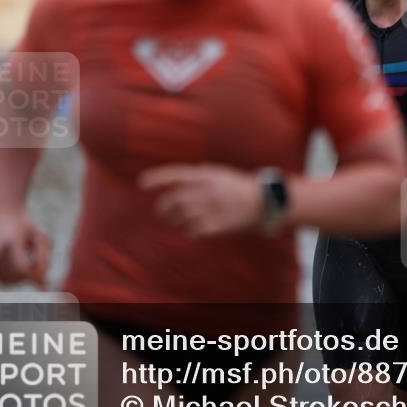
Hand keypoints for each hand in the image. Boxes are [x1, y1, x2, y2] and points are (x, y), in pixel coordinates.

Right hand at [0, 211, 50, 286]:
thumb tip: (43, 287)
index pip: (23, 269)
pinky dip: (11, 276)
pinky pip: (3, 282)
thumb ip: (44, 261)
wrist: (1, 216)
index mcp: (10, 242)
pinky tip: (13, 261)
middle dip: (30, 274)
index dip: (35, 275)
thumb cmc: (26, 228)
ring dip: (21, 276)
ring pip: (10, 282)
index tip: (44, 273)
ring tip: (24, 258)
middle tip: (34, 261)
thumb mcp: (41, 238)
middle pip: (17, 277)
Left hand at [139, 164, 262, 238]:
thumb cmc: (241, 187)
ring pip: (181, 217)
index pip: (175, 174)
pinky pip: (193, 231)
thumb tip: (179, 180)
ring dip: (176, 221)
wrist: (265, 202)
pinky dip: (190, 232)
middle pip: (173, 200)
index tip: (142, 184)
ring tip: (178, 222)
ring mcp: (212, 208)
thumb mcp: (221, 174)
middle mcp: (207, 190)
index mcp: (207, 175)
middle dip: (163, 208)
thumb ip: (200, 176)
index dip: (157, 178)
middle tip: (161, 214)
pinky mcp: (218, 225)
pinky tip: (193, 231)